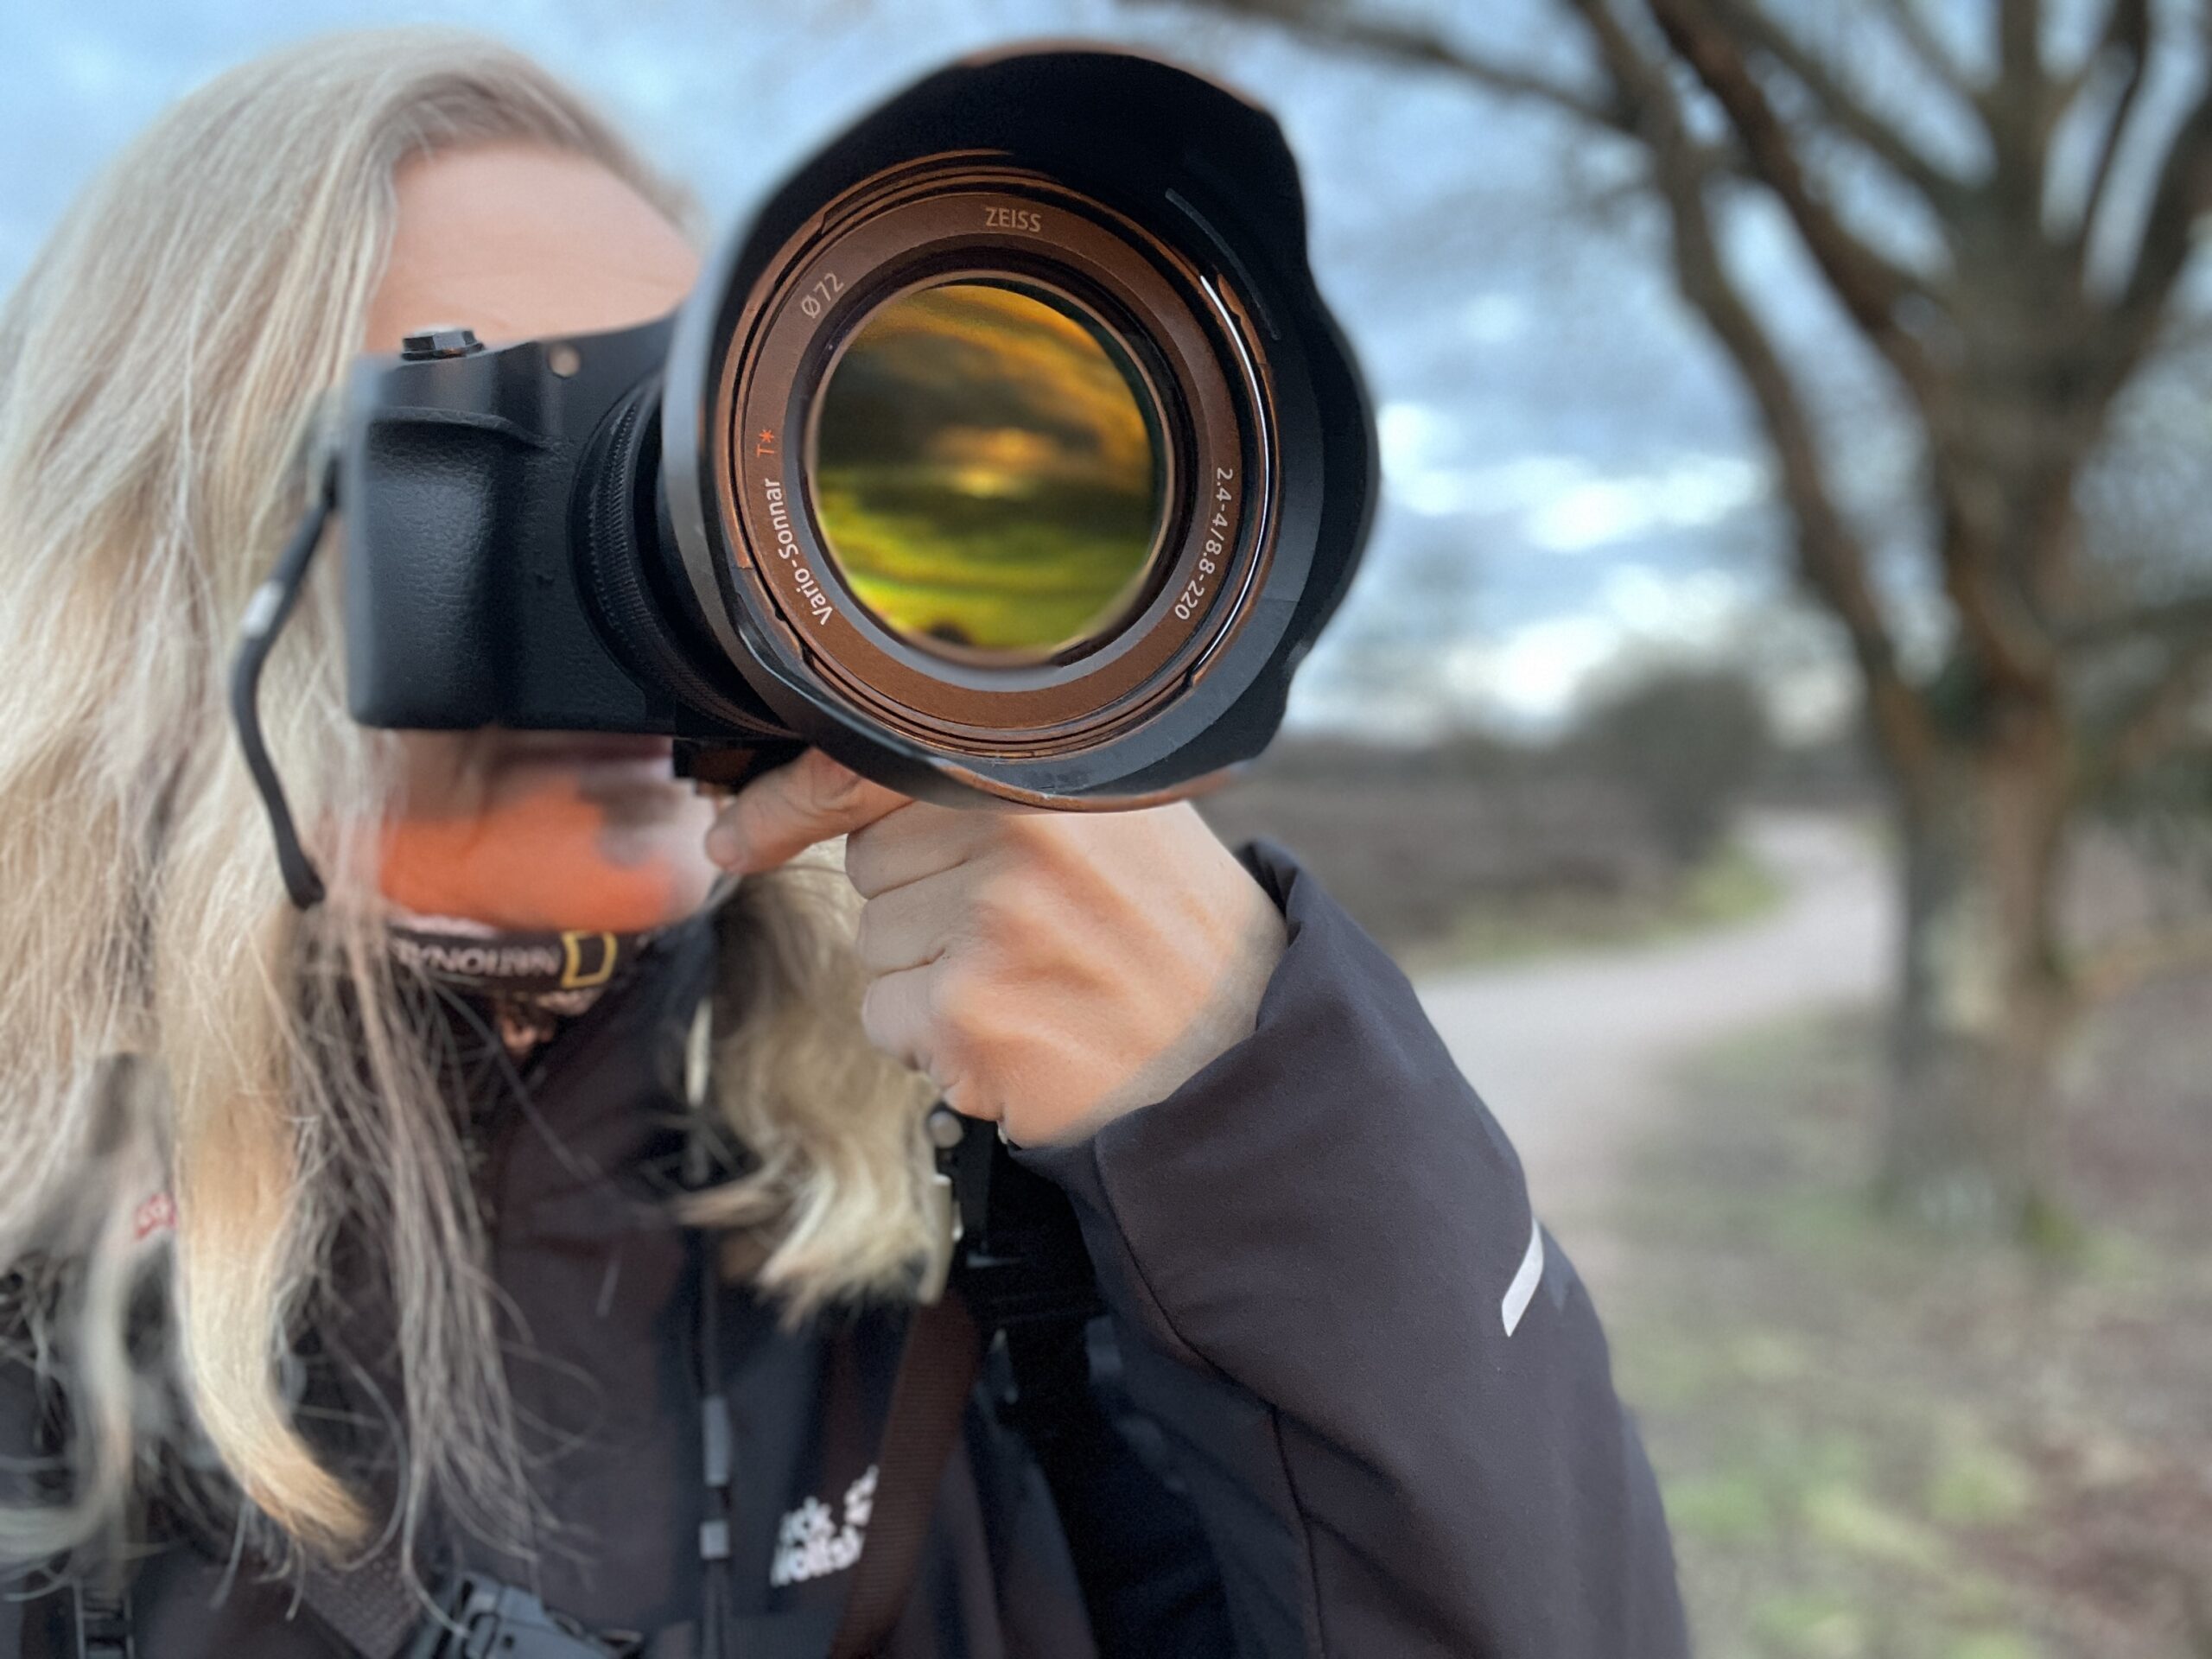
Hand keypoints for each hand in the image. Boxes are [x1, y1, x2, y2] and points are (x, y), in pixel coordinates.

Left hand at [705, 750, 1286, 1145]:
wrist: (1244, 1061)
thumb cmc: (1172, 937)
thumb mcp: (1120, 816)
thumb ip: (1004, 778)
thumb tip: (842, 771)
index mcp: (1051, 766)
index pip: (870, 760)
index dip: (793, 799)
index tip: (739, 829)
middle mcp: (1020, 832)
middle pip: (870, 862)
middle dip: (922, 901)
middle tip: (1028, 929)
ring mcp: (992, 924)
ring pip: (873, 943)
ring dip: (930, 974)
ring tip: (1037, 980)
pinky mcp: (970, 1015)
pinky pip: (884, 1015)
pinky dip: (934, 1039)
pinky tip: (1022, 1030)